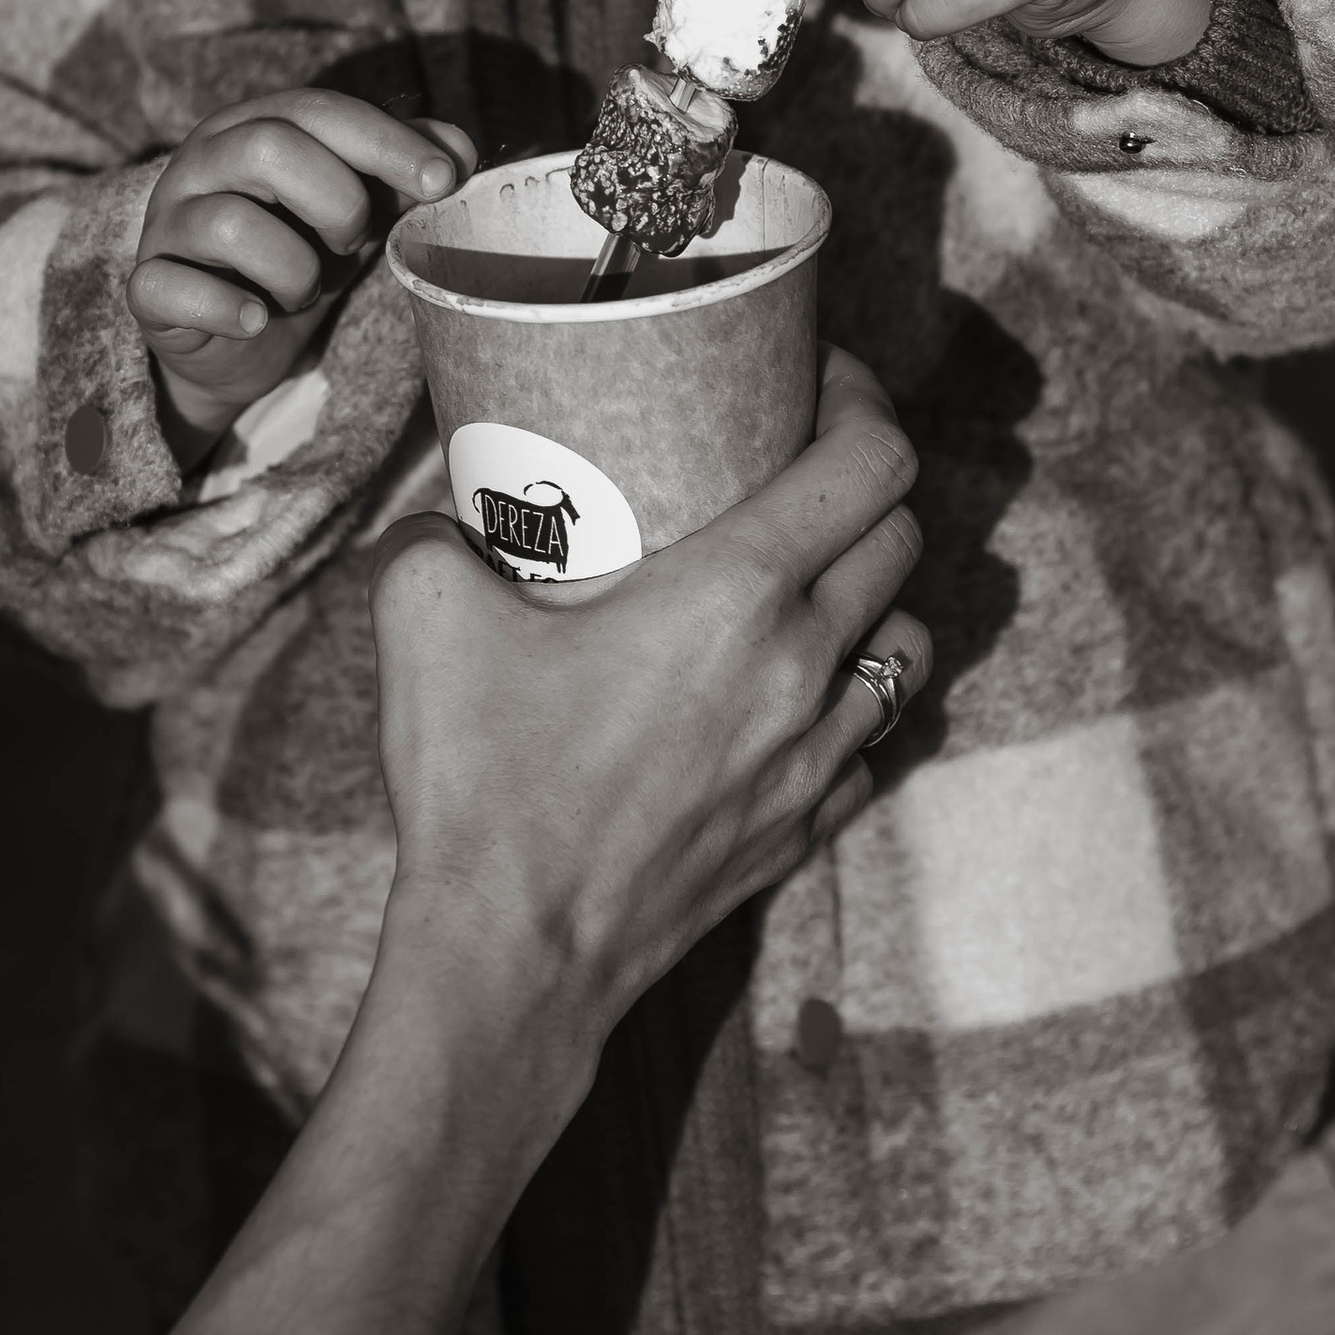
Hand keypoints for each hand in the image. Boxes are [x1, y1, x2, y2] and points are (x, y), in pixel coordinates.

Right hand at [132, 95, 477, 435]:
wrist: (234, 343)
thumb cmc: (299, 253)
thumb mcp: (358, 209)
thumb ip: (403, 173)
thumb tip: (460, 151)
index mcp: (255, 125)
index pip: (321, 110)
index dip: (386, 142)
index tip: (444, 181)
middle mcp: (203, 162)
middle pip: (269, 147)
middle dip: (336, 202)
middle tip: (354, 241)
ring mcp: (168, 223)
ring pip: (228, 224)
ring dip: (292, 269)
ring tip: (302, 290)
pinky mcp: (146, 286)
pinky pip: (171, 287)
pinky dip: (229, 309)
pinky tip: (256, 319)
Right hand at [364, 347, 928, 1082]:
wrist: (512, 957)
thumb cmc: (480, 785)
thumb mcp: (423, 618)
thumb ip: (434, 534)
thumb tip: (445, 510)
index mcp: (738, 596)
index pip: (873, 461)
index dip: (863, 398)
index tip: (819, 376)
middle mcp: (804, 667)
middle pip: (902, 537)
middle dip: (863, 483)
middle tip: (795, 463)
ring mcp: (816, 756)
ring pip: (911, 644)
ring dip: (877, 597)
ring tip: (809, 580)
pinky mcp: (805, 827)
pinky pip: (872, 741)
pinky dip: (852, 700)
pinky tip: (791, 692)